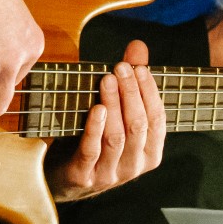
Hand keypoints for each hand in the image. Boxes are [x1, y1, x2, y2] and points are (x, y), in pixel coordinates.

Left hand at [47, 40, 165, 201]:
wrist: (65, 177)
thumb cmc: (98, 140)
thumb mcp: (118, 113)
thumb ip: (131, 82)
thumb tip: (138, 46)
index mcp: (150, 153)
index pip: (157, 120)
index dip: (149, 92)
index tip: (139, 68)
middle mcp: (134, 166)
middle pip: (138, 126)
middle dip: (131, 93)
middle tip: (120, 68)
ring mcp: (110, 174)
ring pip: (117, 137)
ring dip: (114, 105)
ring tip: (107, 80)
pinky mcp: (84, 176)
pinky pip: (92, 151)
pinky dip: (95, 128)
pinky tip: (96, 108)